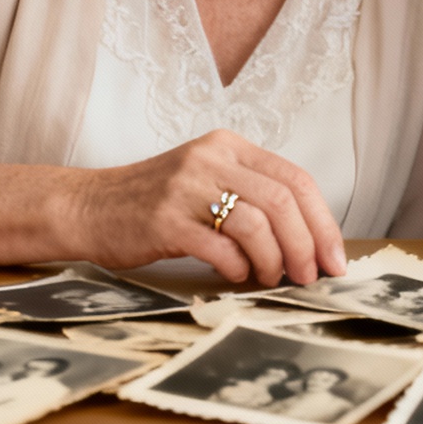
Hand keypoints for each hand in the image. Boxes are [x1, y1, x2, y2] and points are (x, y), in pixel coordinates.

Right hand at [66, 130, 347, 286]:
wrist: (87, 206)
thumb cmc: (154, 203)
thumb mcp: (205, 180)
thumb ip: (251, 196)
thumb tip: (308, 241)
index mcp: (228, 146)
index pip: (295, 179)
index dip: (323, 222)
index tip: (335, 258)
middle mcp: (210, 159)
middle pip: (282, 202)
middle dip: (306, 245)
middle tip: (310, 276)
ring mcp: (185, 187)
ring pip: (256, 224)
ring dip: (273, 260)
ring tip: (270, 278)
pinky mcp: (164, 220)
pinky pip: (220, 247)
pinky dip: (237, 267)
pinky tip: (234, 274)